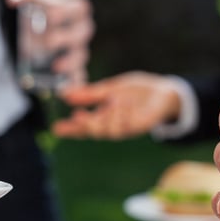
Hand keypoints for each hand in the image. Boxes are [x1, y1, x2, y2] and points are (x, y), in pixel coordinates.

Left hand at [6, 0, 93, 86]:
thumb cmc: (40, 8)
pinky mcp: (75, 67)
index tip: (49, 17)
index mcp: (78, 8)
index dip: (67, 13)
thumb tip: (12, 0)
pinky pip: (79, 76)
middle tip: (48, 43)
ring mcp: (80, 49)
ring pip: (81, 56)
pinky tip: (65, 89)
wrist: (41, 26)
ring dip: (71, 63)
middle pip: (81, 34)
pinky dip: (74, 83)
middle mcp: (83, 29)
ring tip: (56, 67)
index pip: (78, 8)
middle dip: (65, 39)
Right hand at [53, 71, 181, 138]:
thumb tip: (65, 94)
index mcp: (103, 116)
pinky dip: (121, 115)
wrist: (163, 91)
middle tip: (77, 116)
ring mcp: (125, 128)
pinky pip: (125, 126)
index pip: (83, 125)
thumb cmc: (137, 92)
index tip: (56, 128)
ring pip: (109, 131)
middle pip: (93, 132)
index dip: (70, 129)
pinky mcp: (139, 127)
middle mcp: (112, 125)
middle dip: (84, 126)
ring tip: (112, 102)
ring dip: (106, 118)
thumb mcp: (110, 88)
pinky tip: (121, 104)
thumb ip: (90, 93)